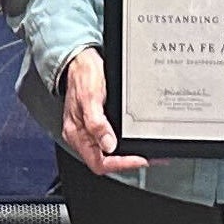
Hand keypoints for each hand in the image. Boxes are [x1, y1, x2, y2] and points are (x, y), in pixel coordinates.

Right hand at [57, 46, 148, 174]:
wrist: (81, 59)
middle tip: (148, 157)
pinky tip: (135, 140)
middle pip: (105, 160)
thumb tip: (108, 145)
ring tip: (146, 152)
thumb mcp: (90, 97)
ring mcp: (90, 130)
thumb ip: (96, 123)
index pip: (98, 161)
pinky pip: (111, 140)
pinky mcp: (97, 123)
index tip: (139, 159)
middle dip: (127, 161)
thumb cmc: (83, 75)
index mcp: (76, 133)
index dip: (120, 164)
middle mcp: (82, 135)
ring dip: (128, 154)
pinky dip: (124, 143)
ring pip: (109, 153)